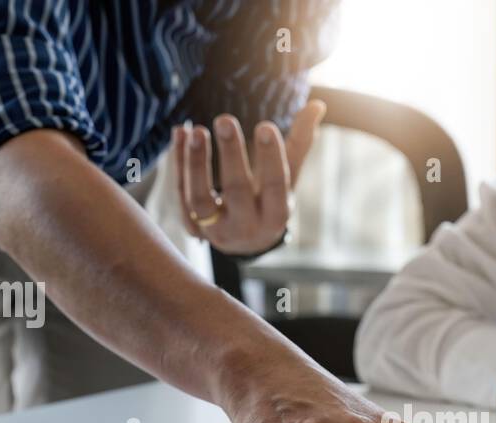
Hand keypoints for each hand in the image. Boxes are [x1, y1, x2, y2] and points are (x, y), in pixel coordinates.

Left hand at [172, 101, 324, 255]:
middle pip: (237, 192)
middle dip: (231, 156)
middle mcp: (246, 227)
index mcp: (275, 215)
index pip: (276, 187)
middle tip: (225, 120)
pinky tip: (180, 133)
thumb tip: (317, 105)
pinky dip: (179, 164)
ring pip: (201, 199)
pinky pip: (180, 194)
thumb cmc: (269, 201)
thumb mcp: (288, 178)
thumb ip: (299, 144)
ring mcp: (215, 230)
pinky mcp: (191, 226)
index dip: (271, 158)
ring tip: (196, 131)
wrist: (244, 242)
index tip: (266, 126)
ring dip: (196, 164)